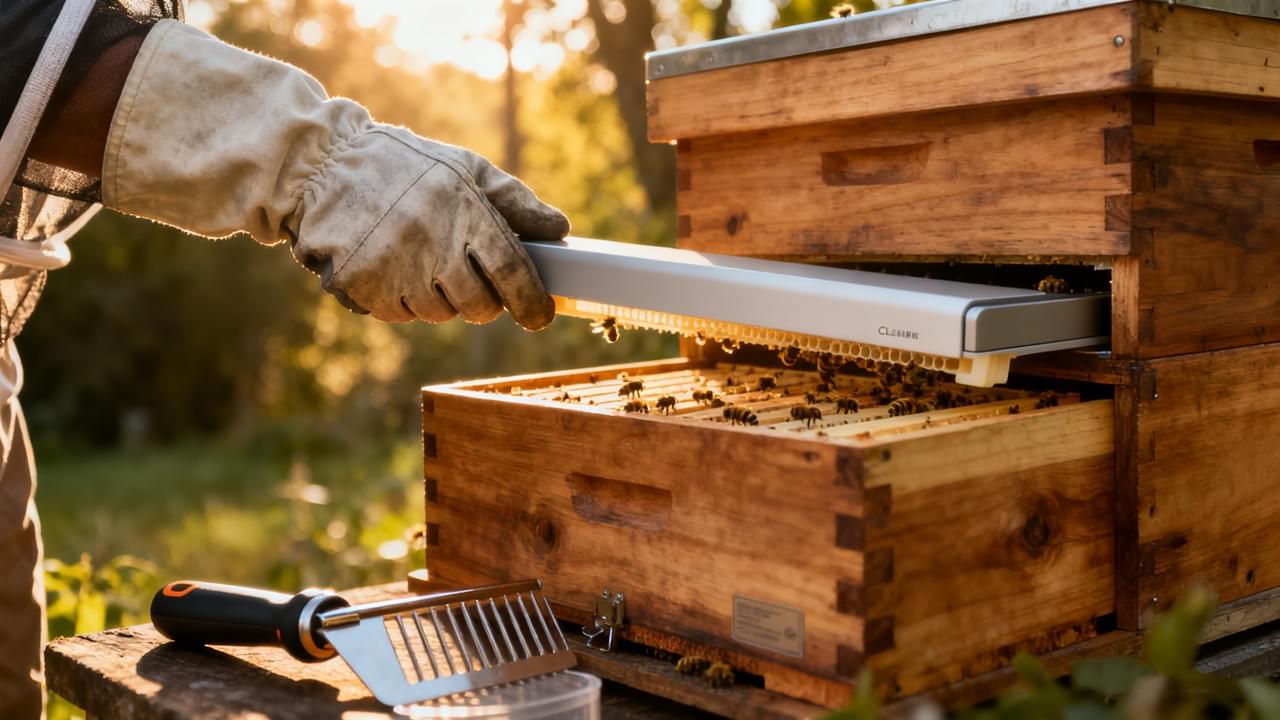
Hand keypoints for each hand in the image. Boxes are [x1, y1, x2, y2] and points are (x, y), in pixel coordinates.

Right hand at [293, 128, 563, 328]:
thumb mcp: (463, 168)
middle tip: (468, 278)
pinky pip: (398, 314)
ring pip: (438, 314)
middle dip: (482, 301)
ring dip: (438, 298)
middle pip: (478, 306)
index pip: (512, 271)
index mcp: (465, 209)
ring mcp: (396, 267)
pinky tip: (390, 265)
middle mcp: (433, 241)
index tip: (540, 317)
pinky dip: (401, 299)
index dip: (531, 302)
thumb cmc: (404, 166)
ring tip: (420, 259)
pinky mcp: (362, 285)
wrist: (321, 163)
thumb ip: (514, 200)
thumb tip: (559, 229)